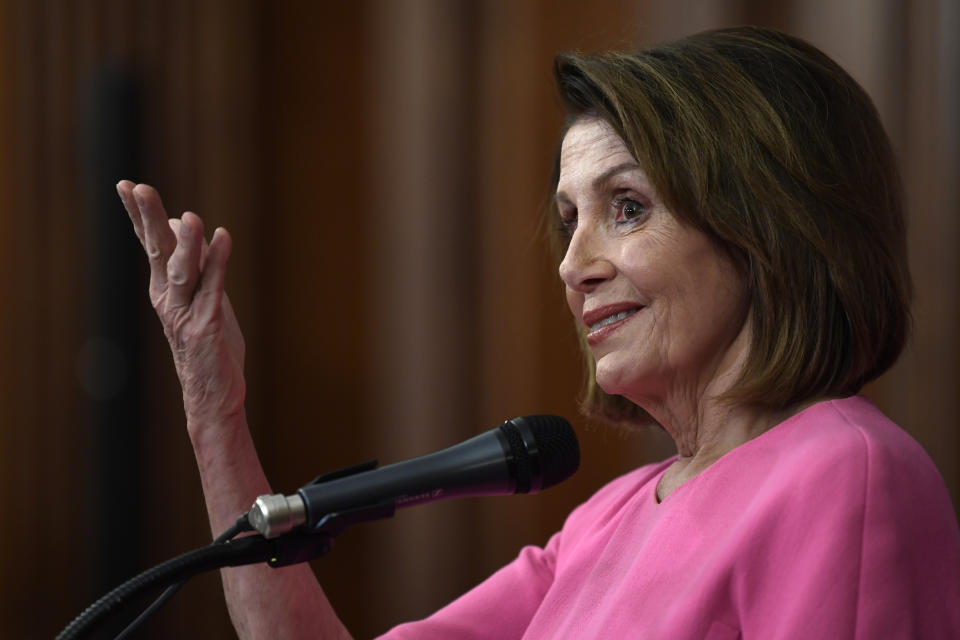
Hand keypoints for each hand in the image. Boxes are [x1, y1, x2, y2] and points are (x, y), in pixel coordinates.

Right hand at [116, 181, 245, 429]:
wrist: (213, 394)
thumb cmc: (209, 343)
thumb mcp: (203, 295)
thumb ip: (196, 262)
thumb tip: (185, 224)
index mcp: (164, 288)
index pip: (150, 245)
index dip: (139, 216)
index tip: (126, 186)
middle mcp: (168, 298)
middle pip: (157, 252)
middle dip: (148, 219)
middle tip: (138, 188)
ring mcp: (185, 313)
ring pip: (183, 270)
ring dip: (186, 242)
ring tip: (189, 216)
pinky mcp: (206, 326)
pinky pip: (213, 288)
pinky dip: (219, 261)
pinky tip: (223, 236)